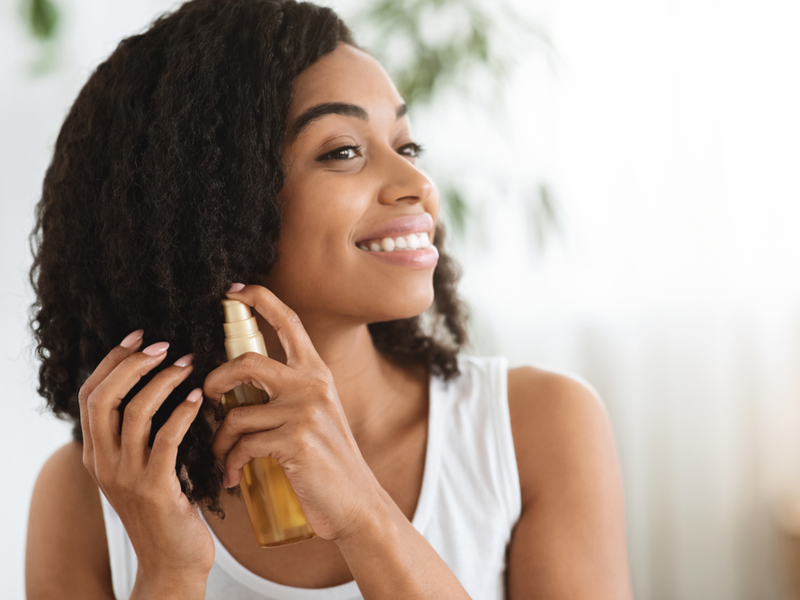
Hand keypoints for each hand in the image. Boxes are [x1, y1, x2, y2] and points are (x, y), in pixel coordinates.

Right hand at [79, 331, 213, 588]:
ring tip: (188, 364)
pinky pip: (166, 440)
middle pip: (103, 398)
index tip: (138, 336)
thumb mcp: (141, 468)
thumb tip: (161, 384)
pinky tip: (198, 398)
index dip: (112, 361)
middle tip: (163, 346)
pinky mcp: (156, 488)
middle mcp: (104, 463)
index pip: (90, 395)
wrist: (172, 561)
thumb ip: (141, 434)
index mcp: (96, 454)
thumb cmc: (167, 507)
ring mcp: (127, 477)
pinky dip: (182, 412)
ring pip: (134, 413)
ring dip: (163, 382)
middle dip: (132, 364)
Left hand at [204, 284, 386, 541]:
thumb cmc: (327, 463)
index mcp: (317, 373)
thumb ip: (287, 395)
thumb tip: (236, 388)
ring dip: (219, 441)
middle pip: (247, 362)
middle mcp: (313, 385)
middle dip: (215, 381)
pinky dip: (230, 463)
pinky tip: (233, 475)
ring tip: (222, 456)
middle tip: (208, 399)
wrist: (355, 503)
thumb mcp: (315, 417)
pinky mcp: (295, 441)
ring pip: (237, 414)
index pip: (289, 322)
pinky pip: (243, 445)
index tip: (234, 290)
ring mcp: (305, 412)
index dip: (260, 299)